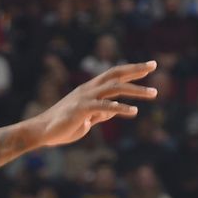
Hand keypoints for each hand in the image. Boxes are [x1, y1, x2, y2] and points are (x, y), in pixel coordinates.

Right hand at [35, 61, 157, 147]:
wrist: (44, 132)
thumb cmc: (65, 125)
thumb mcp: (89, 117)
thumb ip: (103, 112)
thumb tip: (115, 109)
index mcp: (91, 89)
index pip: (114, 75)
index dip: (131, 70)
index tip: (149, 66)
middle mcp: (89, 89)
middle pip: (115, 74)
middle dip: (135, 69)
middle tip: (154, 65)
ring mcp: (85, 97)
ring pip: (114, 88)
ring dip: (135, 90)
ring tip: (154, 93)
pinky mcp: (81, 109)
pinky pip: (103, 106)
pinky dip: (119, 107)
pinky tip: (134, 111)